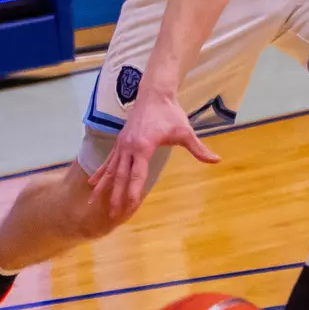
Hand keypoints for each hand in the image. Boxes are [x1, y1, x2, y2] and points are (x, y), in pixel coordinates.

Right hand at [88, 91, 220, 219]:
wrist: (154, 94)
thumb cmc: (170, 113)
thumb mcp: (185, 131)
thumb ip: (198, 148)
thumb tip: (216, 160)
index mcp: (143, 146)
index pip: (138, 174)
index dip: (134, 191)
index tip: (130, 206)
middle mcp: (129, 147)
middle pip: (122, 176)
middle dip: (117, 196)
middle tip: (114, 215)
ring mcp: (122, 144)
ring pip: (111, 170)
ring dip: (104, 188)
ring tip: (93, 204)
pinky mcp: (120, 142)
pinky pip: (108, 161)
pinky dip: (101, 173)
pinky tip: (92, 184)